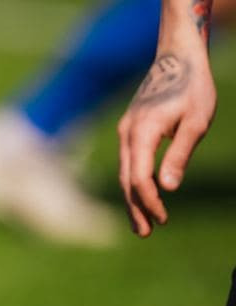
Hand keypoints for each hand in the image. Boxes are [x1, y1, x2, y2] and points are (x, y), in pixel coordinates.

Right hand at [117, 49, 216, 236]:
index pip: (138, 177)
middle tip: (146, 233)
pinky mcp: (130, 130)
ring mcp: (126, 132)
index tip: (163, 218)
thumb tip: (167, 189)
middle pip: (126, 180)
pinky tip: (142, 194)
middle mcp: (128, 134)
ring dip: (133, 199)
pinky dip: (133, 182)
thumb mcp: (196, 122)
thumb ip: (180, 155)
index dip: (149, 201)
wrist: (177, 57)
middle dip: (136, 208)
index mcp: (142, 132)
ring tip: (142, 223)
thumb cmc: (193, 87)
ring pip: (124, 173)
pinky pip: (128, 163)